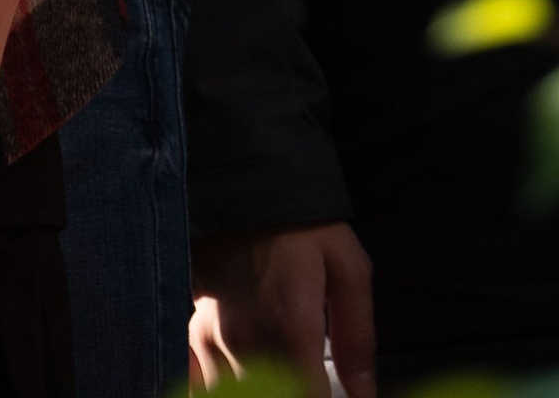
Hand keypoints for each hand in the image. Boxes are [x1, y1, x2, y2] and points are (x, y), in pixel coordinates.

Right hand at [191, 224, 375, 395]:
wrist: (243, 181)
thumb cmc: (301, 223)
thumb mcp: (347, 266)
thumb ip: (358, 336)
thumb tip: (365, 394)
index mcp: (289, 330)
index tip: (331, 390)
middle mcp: (245, 344)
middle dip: (297, 393)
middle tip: (312, 377)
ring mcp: (213, 342)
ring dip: (264, 391)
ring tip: (286, 364)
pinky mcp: (193, 335)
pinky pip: (206, 387)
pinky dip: (229, 387)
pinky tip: (252, 368)